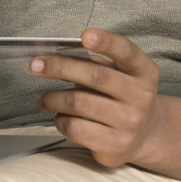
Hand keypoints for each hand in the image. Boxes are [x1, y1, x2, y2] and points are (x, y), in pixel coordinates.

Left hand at [32, 29, 164, 166]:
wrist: (145, 135)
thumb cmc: (121, 97)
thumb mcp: (119, 76)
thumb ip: (95, 63)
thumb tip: (55, 57)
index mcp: (144, 72)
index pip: (127, 52)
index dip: (106, 42)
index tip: (84, 36)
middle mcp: (142, 96)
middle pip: (96, 76)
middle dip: (60, 67)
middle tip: (35, 65)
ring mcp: (130, 122)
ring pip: (79, 103)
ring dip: (52, 98)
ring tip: (43, 100)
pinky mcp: (116, 145)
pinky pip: (75, 127)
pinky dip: (60, 120)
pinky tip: (61, 118)